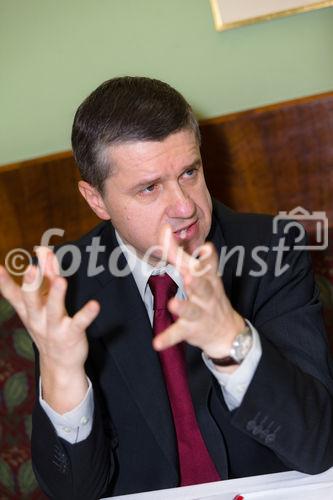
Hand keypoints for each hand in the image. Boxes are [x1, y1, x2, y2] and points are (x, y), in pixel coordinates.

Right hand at [0, 247, 99, 410]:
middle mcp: (38, 318)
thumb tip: (42, 248)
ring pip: (53, 310)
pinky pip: (79, 323)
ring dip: (56, 296)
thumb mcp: (43, 300)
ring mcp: (54, 327)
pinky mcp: (71, 334)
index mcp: (29, 310)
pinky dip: (86, 314)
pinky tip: (95, 305)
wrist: (59, 363)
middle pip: (31, 301)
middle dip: (31, 285)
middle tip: (31, 269)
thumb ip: (46, 272)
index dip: (4, 282)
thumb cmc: (49, 324)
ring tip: (61, 281)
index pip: (14, 294)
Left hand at [153, 226, 245, 363]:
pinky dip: (168, 339)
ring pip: (192, 310)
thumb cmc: (208, 295)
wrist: (227, 332)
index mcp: (209, 279)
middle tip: (188, 274)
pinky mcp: (191, 329)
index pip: (208, 265)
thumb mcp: (198, 274)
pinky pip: (178, 334)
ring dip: (184, 307)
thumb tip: (165, 229)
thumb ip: (179, 253)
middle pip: (202, 286)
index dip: (208, 256)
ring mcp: (200, 313)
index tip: (206, 246)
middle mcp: (207, 295)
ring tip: (174, 304)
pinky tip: (157, 343)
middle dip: (196, 280)